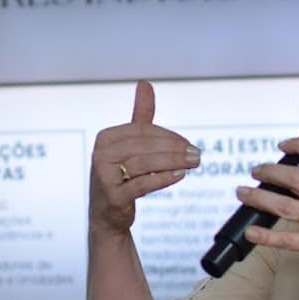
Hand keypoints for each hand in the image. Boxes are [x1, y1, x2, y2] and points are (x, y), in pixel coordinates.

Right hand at [89, 81, 199, 237]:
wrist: (108, 216)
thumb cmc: (122, 176)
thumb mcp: (131, 145)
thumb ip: (140, 115)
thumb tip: (145, 83)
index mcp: (106, 138)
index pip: (143, 131)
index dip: (169, 136)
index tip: (188, 144)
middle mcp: (100, 155)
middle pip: (145, 146)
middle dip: (175, 149)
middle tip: (197, 154)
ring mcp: (104, 176)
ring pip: (145, 164)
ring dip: (173, 162)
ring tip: (194, 164)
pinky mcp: (113, 196)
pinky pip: (142, 184)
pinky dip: (163, 179)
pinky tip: (180, 175)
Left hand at [235, 136, 298, 285]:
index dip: (298, 145)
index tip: (283, 145)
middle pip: (296, 177)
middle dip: (270, 171)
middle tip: (256, 171)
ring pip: (285, 205)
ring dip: (259, 197)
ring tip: (243, 193)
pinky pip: (286, 239)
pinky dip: (265, 235)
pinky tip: (250, 231)